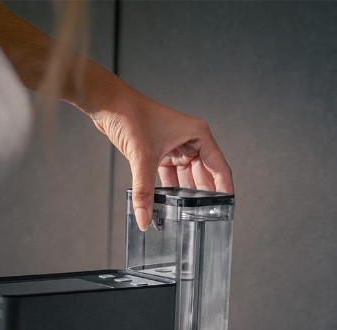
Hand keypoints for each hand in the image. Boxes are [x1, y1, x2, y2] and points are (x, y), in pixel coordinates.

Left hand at [91, 82, 233, 230]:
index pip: (219, 168)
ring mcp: (176, 147)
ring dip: (187, 195)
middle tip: (208, 219)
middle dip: (205, 197)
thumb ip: (144, 192)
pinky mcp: (161, 153)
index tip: (228, 209)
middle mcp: (190, 140)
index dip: (224, 190)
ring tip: (191, 217)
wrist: (108, 104)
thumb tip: (145, 219)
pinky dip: (171, 191)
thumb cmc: (130, 115)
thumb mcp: (142, 157)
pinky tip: (171, 206)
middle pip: (205, 175)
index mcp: (198, 135)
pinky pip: (172, 177)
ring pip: (188, 178)